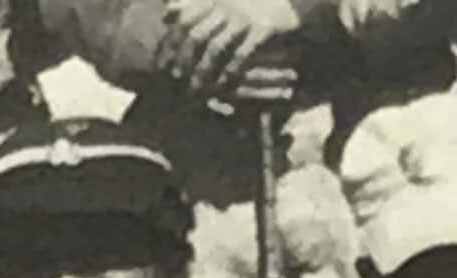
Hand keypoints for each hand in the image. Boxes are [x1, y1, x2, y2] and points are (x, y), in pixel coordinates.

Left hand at [156, 0, 301, 98]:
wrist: (294, 0)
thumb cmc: (254, 2)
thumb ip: (194, 3)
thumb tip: (167, 13)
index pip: (184, 19)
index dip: (170, 42)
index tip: (162, 64)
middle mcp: (228, 3)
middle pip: (197, 35)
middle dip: (184, 61)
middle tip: (176, 81)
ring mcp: (246, 16)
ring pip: (216, 48)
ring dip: (203, 72)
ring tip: (195, 90)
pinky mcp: (263, 28)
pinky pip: (241, 55)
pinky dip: (230, 72)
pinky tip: (222, 87)